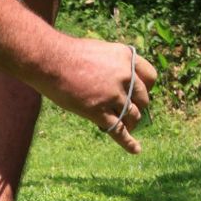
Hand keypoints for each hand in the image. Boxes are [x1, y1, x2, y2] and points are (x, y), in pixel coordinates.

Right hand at [43, 38, 157, 154]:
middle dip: (138, 108)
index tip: (140, 94)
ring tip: (126, 128)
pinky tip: (136, 150)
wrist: (50, 60)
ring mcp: (112, 95)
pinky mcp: (98, 111)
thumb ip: (113, 65)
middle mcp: (124, 76)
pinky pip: (119, 130)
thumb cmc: (69, 54)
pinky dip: (128, 142)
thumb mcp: (100, 51)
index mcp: (126, 58)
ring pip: (132, 116)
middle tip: (129, 112)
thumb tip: (116, 80)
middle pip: (143, 99)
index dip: (146, 88)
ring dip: (131, 124)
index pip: (150, 77)